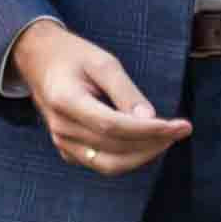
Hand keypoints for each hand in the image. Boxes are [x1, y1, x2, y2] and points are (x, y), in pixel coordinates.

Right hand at [14, 20, 192, 174]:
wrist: (39, 61)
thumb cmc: (73, 56)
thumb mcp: (102, 62)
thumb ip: (125, 91)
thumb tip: (150, 119)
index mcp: (66, 101)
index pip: (114, 126)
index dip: (150, 130)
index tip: (181, 126)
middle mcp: (62, 128)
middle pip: (115, 149)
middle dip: (154, 143)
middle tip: (181, 129)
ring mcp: (62, 142)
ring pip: (110, 164)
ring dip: (144, 155)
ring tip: (168, 137)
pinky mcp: (68, 150)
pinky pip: (102, 163)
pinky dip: (128, 157)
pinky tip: (146, 142)